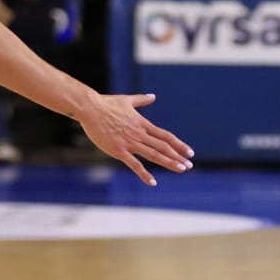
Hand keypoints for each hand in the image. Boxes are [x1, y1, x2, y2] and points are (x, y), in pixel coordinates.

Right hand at [77, 91, 192, 183]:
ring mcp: (130, 142)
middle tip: (190, 166)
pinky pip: (134, 164)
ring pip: (154, 154)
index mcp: (142, 124)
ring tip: (181, 169)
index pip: (165, 136)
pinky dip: (144, 174)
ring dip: (169, 162)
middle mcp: (139, 134)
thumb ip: (141, 100)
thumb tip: (153, 96)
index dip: (178, 145)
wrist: (90, 108)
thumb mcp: (127, 100)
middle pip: (163, 146)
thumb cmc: (106, 103)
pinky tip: (153, 182)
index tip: (189, 152)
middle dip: (178, 156)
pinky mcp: (119, 150)